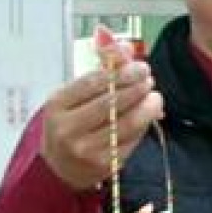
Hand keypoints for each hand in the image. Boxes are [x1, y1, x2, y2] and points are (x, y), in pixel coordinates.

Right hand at [41, 60, 163, 190]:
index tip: (139, 66)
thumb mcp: (74, 95)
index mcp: (57, 105)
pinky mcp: (106, 164)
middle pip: (111, 102)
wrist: (60, 167)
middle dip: (136, 87)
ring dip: (147, 106)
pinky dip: (145, 124)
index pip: (93, 83)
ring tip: (154, 96)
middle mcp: (68, 129)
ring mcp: (87, 149)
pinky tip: (149, 114)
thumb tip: (123, 45)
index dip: (120, 72)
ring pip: (127, 123)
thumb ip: (100, 69)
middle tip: (148, 78)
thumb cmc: (69, 123)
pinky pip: (133, 139)